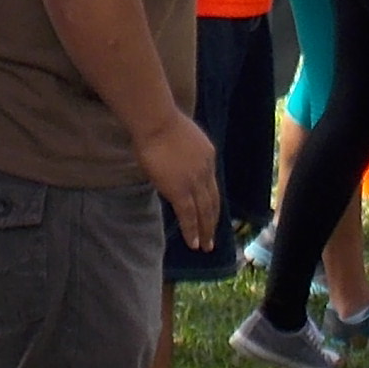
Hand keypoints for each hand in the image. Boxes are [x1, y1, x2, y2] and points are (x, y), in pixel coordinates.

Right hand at [136, 110, 223, 251]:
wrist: (156, 121)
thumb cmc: (159, 123)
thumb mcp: (180, 138)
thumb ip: (182, 153)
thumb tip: (173, 161)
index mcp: (207, 156)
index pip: (211, 185)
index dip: (211, 201)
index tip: (211, 213)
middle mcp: (206, 171)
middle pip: (212, 201)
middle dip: (212, 221)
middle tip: (212, 238)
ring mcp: (194, 182)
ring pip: (204, 212)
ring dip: (206, 231)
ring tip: (206, 246)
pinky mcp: (180, 191)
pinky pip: (189, 216)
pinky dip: (193, 231)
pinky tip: (194, 243)